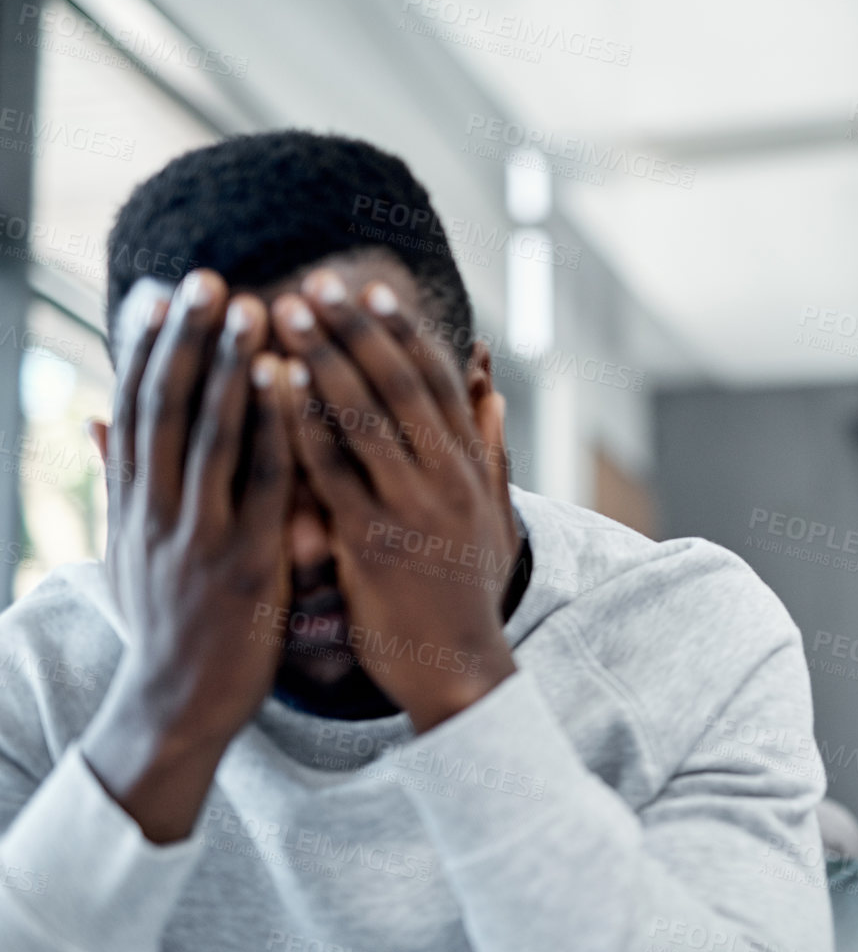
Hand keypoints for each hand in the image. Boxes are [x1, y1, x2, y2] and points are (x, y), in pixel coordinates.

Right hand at [82, 271, 298, 841]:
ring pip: (212, 436)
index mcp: (132, 500)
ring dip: (232, 369)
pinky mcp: (243, 564)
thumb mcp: (130, 545)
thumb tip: (95, 417)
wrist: (175, 704)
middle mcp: (156, 509)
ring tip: (254, 309)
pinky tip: (291, 385)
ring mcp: (197, 536)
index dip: (148, 345)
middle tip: (207, 277)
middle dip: (188, 339)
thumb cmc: (168, 618)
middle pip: (168, 407)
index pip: (137, 404)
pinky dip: (276, 430)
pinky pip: (263, 485)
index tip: (162, 290)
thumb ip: (122, 479)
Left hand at [271, 270, 518, 732]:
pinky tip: (269, 388)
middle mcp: (447, 479)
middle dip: (355, 330)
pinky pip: (330, 470)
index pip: (438, 385)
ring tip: (281, 314)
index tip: (372, 292)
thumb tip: (492, 393)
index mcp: (472, 470)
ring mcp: (411, 507)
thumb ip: (491, 453)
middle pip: (399, 386)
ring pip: (364, 417)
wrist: (459, 669)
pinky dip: (299, 423)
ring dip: (320, 358)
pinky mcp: (371, 540)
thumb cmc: (467, 597)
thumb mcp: (495, 520)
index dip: (404, 335)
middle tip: (316, 282)